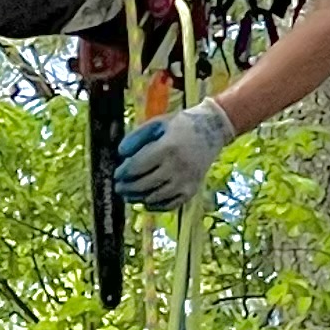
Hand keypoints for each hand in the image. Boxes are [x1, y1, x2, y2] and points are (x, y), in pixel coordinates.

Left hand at [115, 97, 234, 211]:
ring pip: (156, 197)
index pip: (137, 166)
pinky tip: (146, 202)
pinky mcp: (192, 189)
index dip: (123, 173)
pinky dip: (156, 206)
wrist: (213, 130)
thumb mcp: (158, 123)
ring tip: (128, 196)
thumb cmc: (181, 125)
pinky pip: (171, 204)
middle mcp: (177, 166)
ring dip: (139, 198)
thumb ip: (137, 136)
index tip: (116, 174)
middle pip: (144, 184)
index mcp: (167, 147)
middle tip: (118, 187)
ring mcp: (186, 180)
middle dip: (127, 188)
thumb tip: (121, 154)